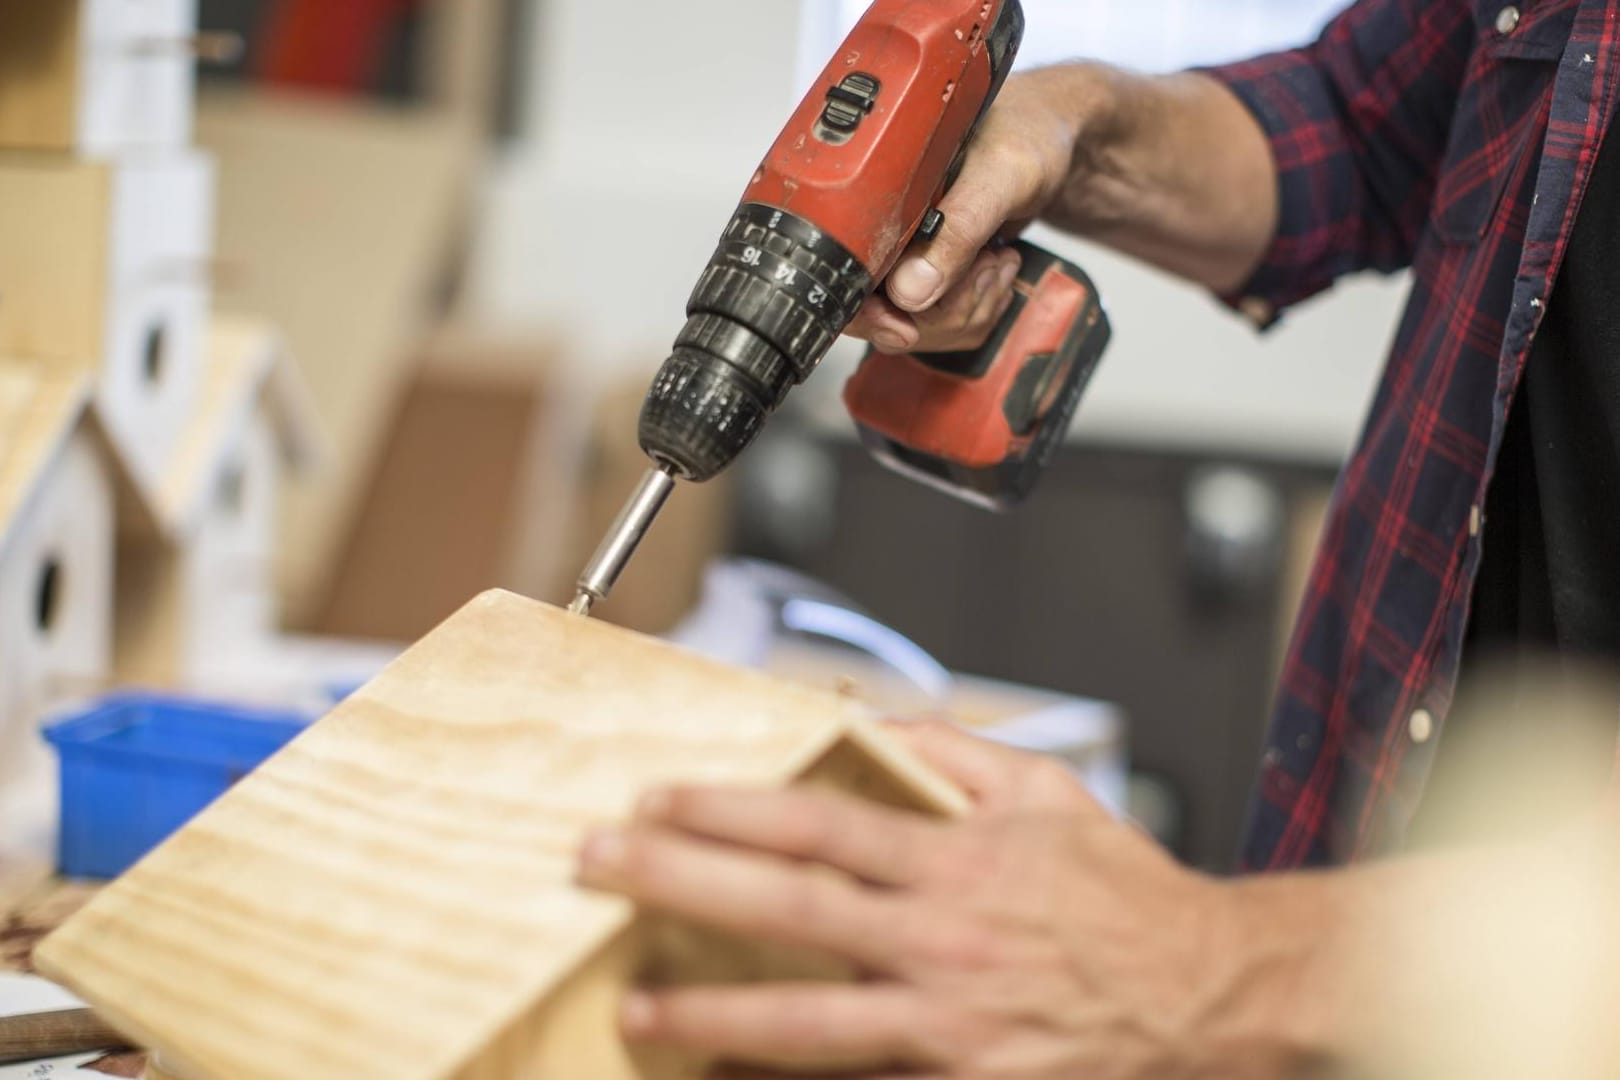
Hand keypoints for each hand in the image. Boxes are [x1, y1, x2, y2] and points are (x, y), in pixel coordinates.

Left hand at [576, 720, 1264, 1078]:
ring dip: (712, 1013)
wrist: (1209, 999)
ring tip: (635, 1006)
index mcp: (960, 859)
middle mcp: (943, 941)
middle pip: (791, 909)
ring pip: (809, 1023)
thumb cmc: (1124, 897)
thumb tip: (872, 724)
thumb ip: (957, 756)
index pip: (822, 823)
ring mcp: (949, 1027)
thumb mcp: (1050, 796)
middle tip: (596, 866)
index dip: (730, 807)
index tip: (658, 796)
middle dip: (683, 881)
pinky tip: (725, 1079)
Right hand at [845, 69, 1106, 354]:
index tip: (907, 326)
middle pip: (886, 313)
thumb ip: (958, 230)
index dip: (873, 313)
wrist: (1057, 138)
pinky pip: (944, 321)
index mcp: (879, 197)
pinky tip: (995, 268)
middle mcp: (886, 228)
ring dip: (969, 306)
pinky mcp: (935, 269)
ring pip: (919, 325)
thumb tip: (908, 289)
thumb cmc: (1029, 135)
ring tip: (996, 257)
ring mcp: (910, 253)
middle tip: (986, 262)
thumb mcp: (1000, 176)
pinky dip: (978, 307)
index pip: (850, 277)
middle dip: (946, 307)